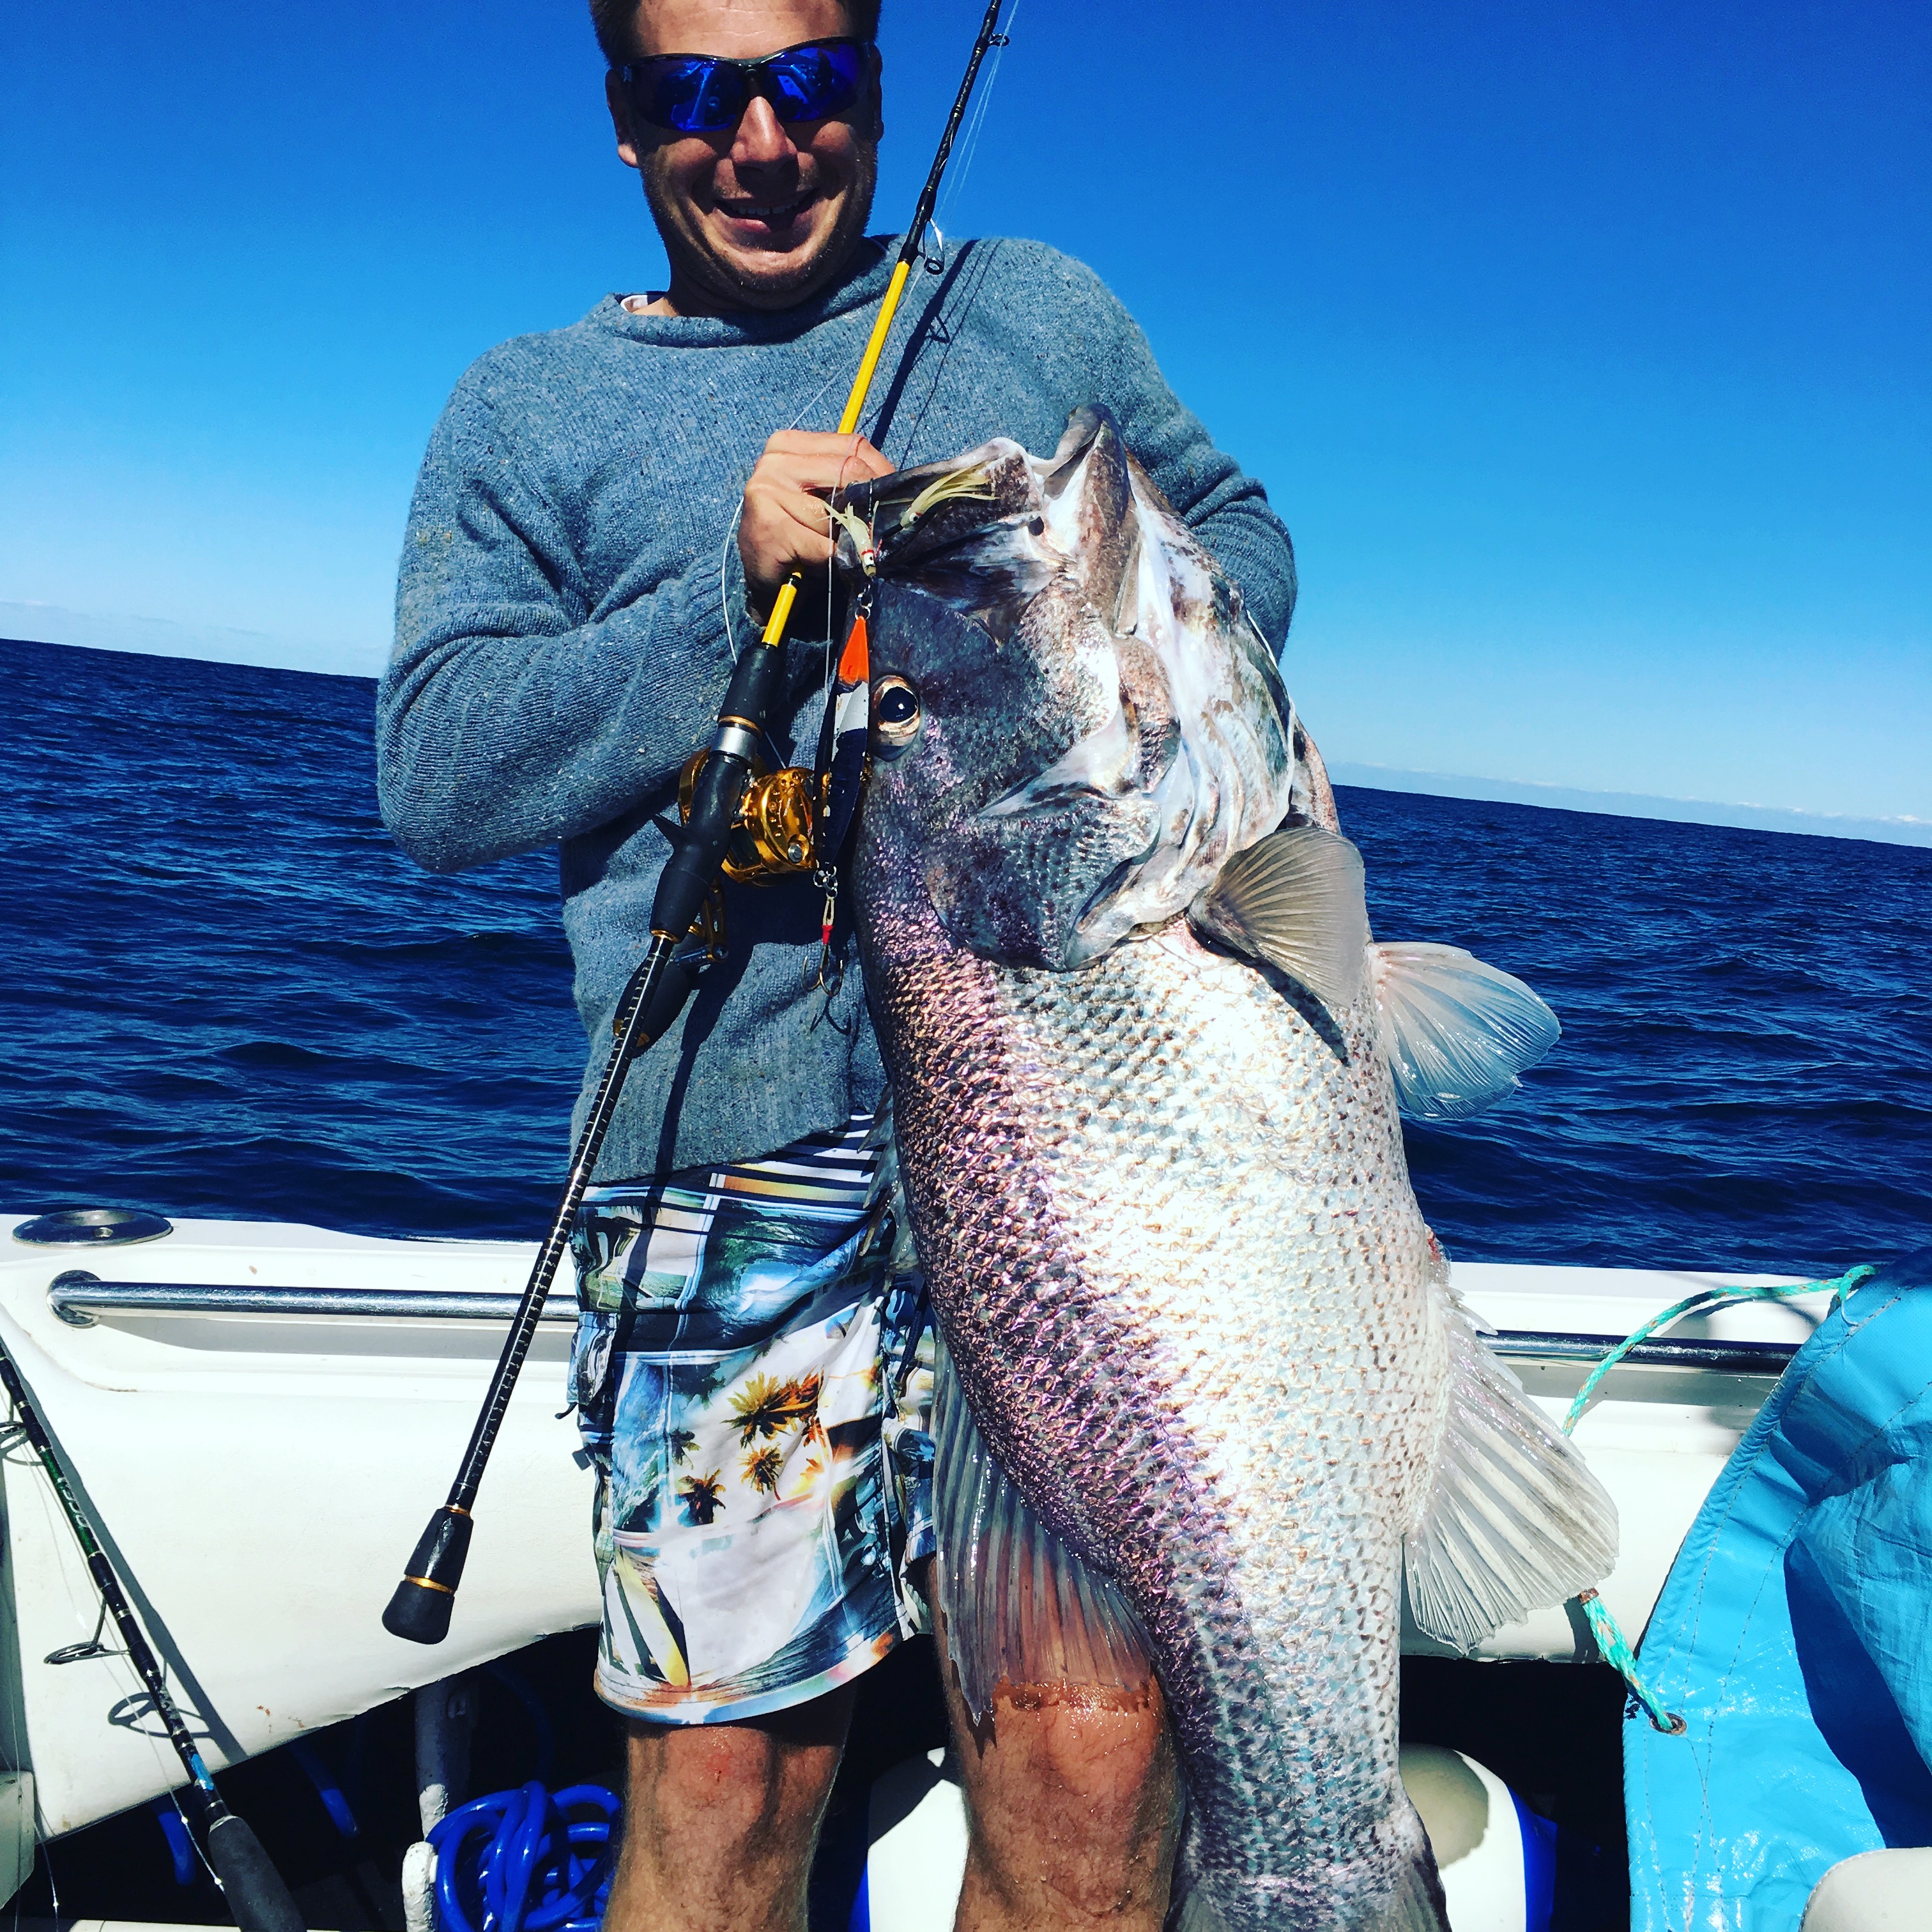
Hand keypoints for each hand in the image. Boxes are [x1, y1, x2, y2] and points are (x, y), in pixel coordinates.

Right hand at [740, 430, 892, 615]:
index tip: (894, 499)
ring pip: (836, 512)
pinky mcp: (768, 527)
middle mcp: (774, 461)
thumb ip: (850, 480)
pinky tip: (823, 564)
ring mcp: (766, 491)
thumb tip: (895, 483)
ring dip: (846, 537)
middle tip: (875, 530)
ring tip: (838, 549)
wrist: (767, 580)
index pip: (852, 446)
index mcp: (788, 444)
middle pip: (847, 471)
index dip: (881, 474)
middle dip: (869, 505)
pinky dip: (833, 558)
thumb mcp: (825, 497)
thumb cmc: (801, 535)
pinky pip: (822, 545)